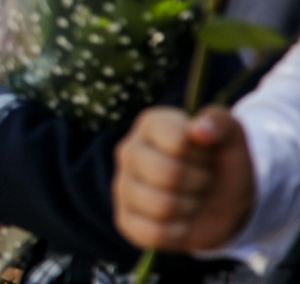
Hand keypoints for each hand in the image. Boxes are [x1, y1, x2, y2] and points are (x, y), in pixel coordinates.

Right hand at [113, 106, 254, 250]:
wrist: (223, 203)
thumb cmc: (221, 164)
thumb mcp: (232, 138)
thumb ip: (220, 122)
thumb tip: (198, 129)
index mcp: (151, 123)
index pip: (177, 141)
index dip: (203, 154)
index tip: (207, 154)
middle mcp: (129, 151)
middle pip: (168, 173)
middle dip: (200, 182)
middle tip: (203, 179)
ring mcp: (123, 186)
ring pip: (161, 205)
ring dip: (191, 207)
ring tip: (192, 198)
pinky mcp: (125, 219)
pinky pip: (154, 233)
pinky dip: (179, 232)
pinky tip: (181, 220)